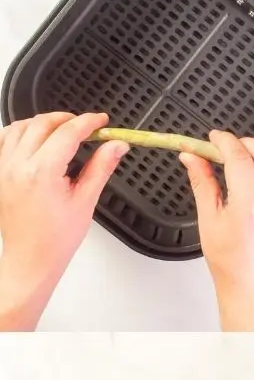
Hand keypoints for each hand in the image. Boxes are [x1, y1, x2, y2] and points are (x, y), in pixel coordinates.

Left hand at [0, 112, 128, 330]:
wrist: (31, 259)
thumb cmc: (55, 239)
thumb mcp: (85, 201)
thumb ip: (101, 167)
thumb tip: (116, 146)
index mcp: (42, 173)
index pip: (68, 133)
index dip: (88, 122)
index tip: (101, 121)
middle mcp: (17, 166)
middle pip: (42, 124)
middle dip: (66, 119)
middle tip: (85, 126)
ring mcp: (3, 169)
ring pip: (19, 127)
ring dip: (41, 123)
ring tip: (60, 130)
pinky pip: (3, 140)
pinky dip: (19, 132)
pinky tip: (34, 138)